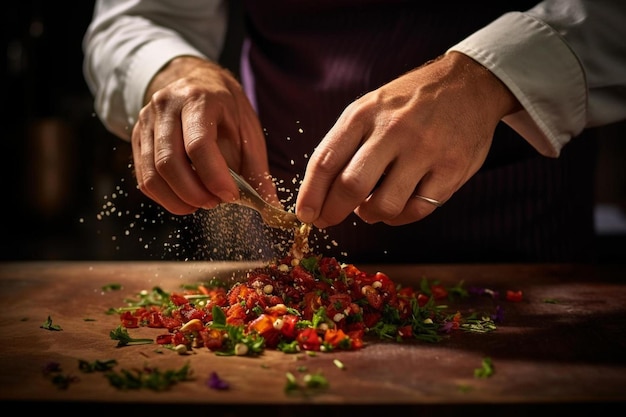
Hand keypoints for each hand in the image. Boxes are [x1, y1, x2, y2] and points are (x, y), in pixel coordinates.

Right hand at [131, 56, 277, 214]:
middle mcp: (166, 106)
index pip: (199, 144)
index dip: (214, 177)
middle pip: (169, 163)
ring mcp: (147, 121)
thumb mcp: (248, 131)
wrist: (197, 82)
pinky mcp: (137, 137)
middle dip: (194, 193)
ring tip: (202, 202)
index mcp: (199, 99)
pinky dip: (165, 196)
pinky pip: (144, 178)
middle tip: (215, 202)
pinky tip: (185, 197)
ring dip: (178, 200)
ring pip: (152, 175)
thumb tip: (271, 206)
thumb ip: (257, 170)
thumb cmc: (226, 109)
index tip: (230, 196)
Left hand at [296, 52, 520, 227]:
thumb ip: (345, 145)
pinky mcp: (451, 169)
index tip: (304, 214)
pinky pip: (416, 210)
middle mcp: (394, 130)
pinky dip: (399, 216)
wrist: (469, 84)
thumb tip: (320, 194)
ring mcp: (425, 150)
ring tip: (370, 207)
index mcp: (365, 113)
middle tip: (327, 221)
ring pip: (384, 205)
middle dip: (333, 212)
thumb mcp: (371, 107)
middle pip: (351, 186)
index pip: (326, 160)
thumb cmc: (408, 104)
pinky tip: (398, 205)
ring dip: (370, 215)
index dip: (310, 194)